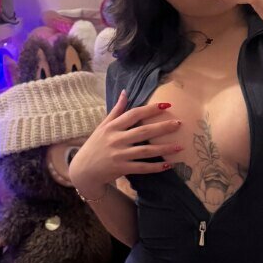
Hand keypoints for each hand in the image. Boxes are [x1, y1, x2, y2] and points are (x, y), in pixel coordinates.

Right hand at [68, 91, 182, 195]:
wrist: (83, 171)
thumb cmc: (95, 145)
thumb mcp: (103, 126)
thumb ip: (116, 110)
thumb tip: (125, 92)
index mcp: (112, 127)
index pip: (134, 114)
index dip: (150, 109)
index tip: (167, 105)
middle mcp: (116, 139)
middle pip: (143, 131)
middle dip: (162, 127)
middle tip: (179, 124)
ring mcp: (119, 155)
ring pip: (146, 151)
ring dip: (164, 149)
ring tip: (180, 146)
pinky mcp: (122, 168)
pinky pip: (142, 168)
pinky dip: (156, 167)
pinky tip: (169, 165)